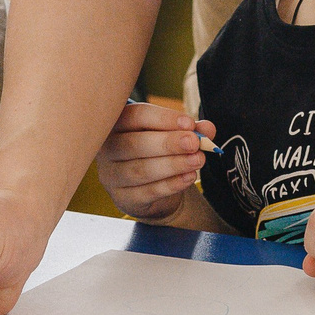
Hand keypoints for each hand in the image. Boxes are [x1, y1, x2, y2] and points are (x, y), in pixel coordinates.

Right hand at [94, 103, 213, 221]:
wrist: (148, 189)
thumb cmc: (156, 152)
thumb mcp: (171, 135)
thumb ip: (189, 129)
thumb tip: (207, 128)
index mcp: (116, 123)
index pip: (135, 116)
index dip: (163, 118)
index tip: (189, 123)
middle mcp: (108, 149)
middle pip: (134, 144)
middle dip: (167, 143)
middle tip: (194, 142)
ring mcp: (112, 176)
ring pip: (141, 170)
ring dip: (173, 165)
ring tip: (197, 160)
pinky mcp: (123, 198)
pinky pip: (148, 192)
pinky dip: (172, 184)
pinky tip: (189, 177)